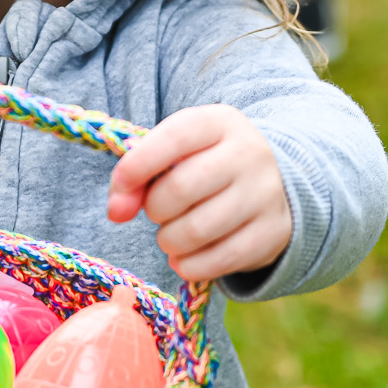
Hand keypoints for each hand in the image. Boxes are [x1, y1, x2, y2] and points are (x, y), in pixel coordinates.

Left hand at [106, 105, 290, 284]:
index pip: (174, 138)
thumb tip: (116, 211)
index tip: (122, 186)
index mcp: (220, 123)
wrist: (271, 184)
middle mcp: (249, 154)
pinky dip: (188, 265)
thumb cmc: (206, 166)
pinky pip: (218, 260)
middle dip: (155, 209)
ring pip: (197, 230)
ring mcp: (265, 194)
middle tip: (157, 213)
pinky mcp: (271, 233)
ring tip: (170, 235)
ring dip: (169, 240)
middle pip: (181, 189)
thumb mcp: (175, 155)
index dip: (138, 165)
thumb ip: (137, 175)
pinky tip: (184, 257)